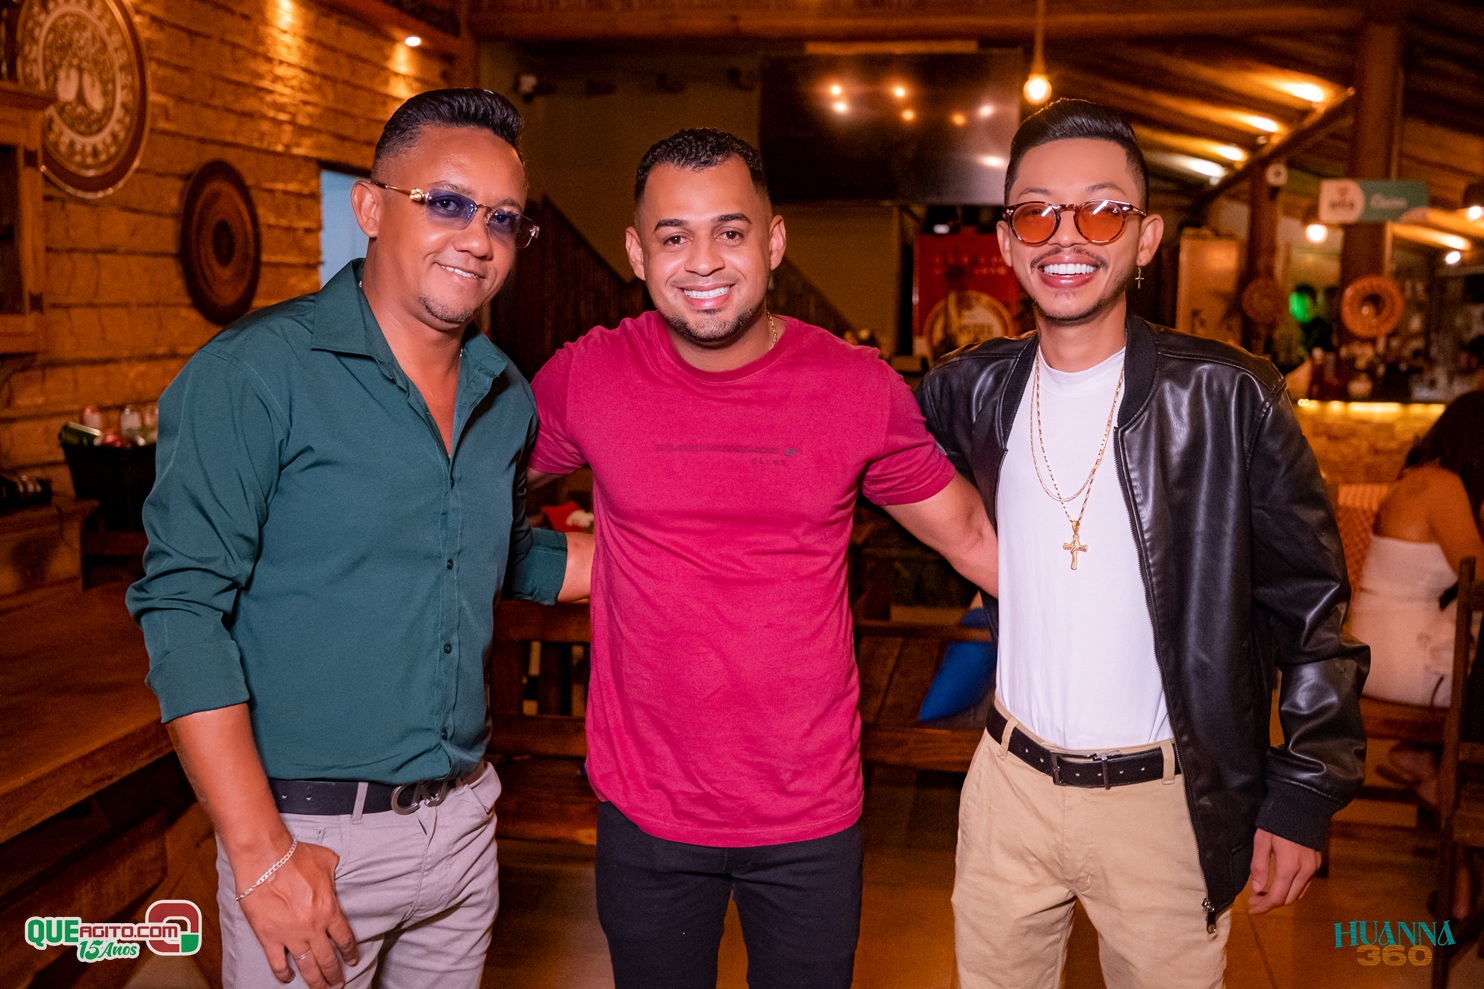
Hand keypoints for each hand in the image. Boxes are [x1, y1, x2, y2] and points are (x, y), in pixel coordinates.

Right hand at [237, 841, 358, 986]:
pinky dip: (283, 974)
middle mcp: (313, 928)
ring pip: (307, 966)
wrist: (266, 860)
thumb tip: (338, 870)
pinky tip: (287, 979)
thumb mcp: (327, 860)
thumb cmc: (296, 857)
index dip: (350, 952)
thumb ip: (335, 871)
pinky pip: (278, 963)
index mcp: (329, 911)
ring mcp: (291, 935)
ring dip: (315, 981)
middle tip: (338, 985)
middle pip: (328, 958)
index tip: (352, 962)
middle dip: (334, 974)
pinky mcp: (269, 938)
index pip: (345, 939)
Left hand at [1247, 828, 1320, 914]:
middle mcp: (1304, 871)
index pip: (1277, 897)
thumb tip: (1257, 889)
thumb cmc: (1277, 821)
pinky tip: (1279, 884)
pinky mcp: (1316, 863)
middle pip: (1288, 899)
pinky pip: (1304, 884)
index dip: (1264, 906)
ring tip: (1264, 894)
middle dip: (1271, 903)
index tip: (1252, 909)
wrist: (1302, 805)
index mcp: (1289, 867)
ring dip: (1282, 897)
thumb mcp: (1261, 841)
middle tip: (1255, 901)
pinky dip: (1291, 889)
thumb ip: (1259, 866)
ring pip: (1297, 893)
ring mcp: (1313, 868)